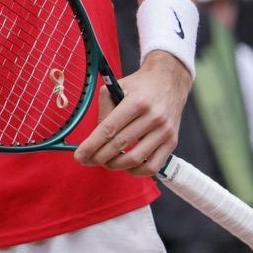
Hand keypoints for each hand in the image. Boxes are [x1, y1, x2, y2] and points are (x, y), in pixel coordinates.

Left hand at [73, 51, 191, 175]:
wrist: (170, 81)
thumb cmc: (139, 86)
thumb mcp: (117, 87)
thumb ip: (104, 110)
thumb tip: (93, 139)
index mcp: (137, 102)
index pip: (109, 128)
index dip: (92, 145)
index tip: (79, 155)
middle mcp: (153, 117)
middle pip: (120, 145)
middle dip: (99, 157)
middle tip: (87, 160)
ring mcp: (165, 131)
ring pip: (135, 159)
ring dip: (115, 165)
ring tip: (104, 162)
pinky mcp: (172, 142)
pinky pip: (153, 167)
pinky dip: (136, 171)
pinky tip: (125, 165)